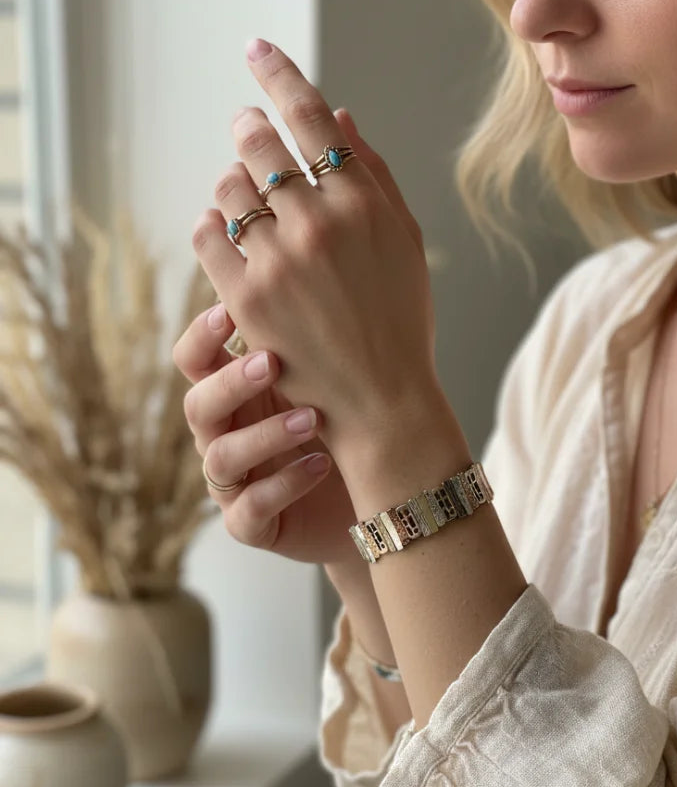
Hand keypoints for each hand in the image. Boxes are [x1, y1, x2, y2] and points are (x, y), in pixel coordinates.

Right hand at [172, 302, 363, 564]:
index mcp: (235, 393)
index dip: (202, 335)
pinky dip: (284, 485)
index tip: (229, 309)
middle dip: (231, 383)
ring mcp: (236, 482)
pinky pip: (250, 510)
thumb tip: (312, 262)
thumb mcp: (328, 374)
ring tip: (313, 418)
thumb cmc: (346, 424)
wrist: (370, 496)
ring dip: (265, 434)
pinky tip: (320, 464)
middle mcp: (226, 434)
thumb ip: (308, 333)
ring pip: (221, 458)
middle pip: (198, 405)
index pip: (196, 359)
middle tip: (273, 363)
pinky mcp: (252, 525)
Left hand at [192, 39, 440, 467]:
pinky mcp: (245, 298)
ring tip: (245, 197)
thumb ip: (376, 175)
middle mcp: (320, 223)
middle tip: (246, 130)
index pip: (312, 117)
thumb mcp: (406, 244)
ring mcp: (279, 261)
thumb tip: (341, 115)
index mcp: (364, 204)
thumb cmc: (400, 322)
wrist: (380, 399)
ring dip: (232, 183)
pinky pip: (207, 234)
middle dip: (248, 130)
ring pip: (228, 187)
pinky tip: (223, 228)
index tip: (258, 50)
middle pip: (258, 143)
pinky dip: (210, 223)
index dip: (280, 75)